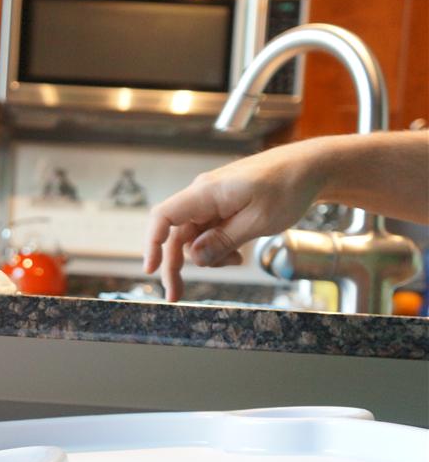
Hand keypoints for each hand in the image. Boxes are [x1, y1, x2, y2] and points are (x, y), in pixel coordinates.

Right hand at [143, 140, 325, 301]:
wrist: (311, 167)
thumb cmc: (289, 186)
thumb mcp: (259, 221)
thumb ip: (223, 240)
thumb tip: (196, 258)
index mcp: (206, 192)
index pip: (164, 216)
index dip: (152, 244)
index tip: (150, 269)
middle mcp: (203, 195)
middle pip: (176, 234)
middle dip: (175, 264)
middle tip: (176, 295)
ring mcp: (212, 200)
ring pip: (194, 236)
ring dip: (208, 256)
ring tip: (236, 261)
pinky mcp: (222, 206)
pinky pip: (209, 231)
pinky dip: (219, 247)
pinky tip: (237, 254)